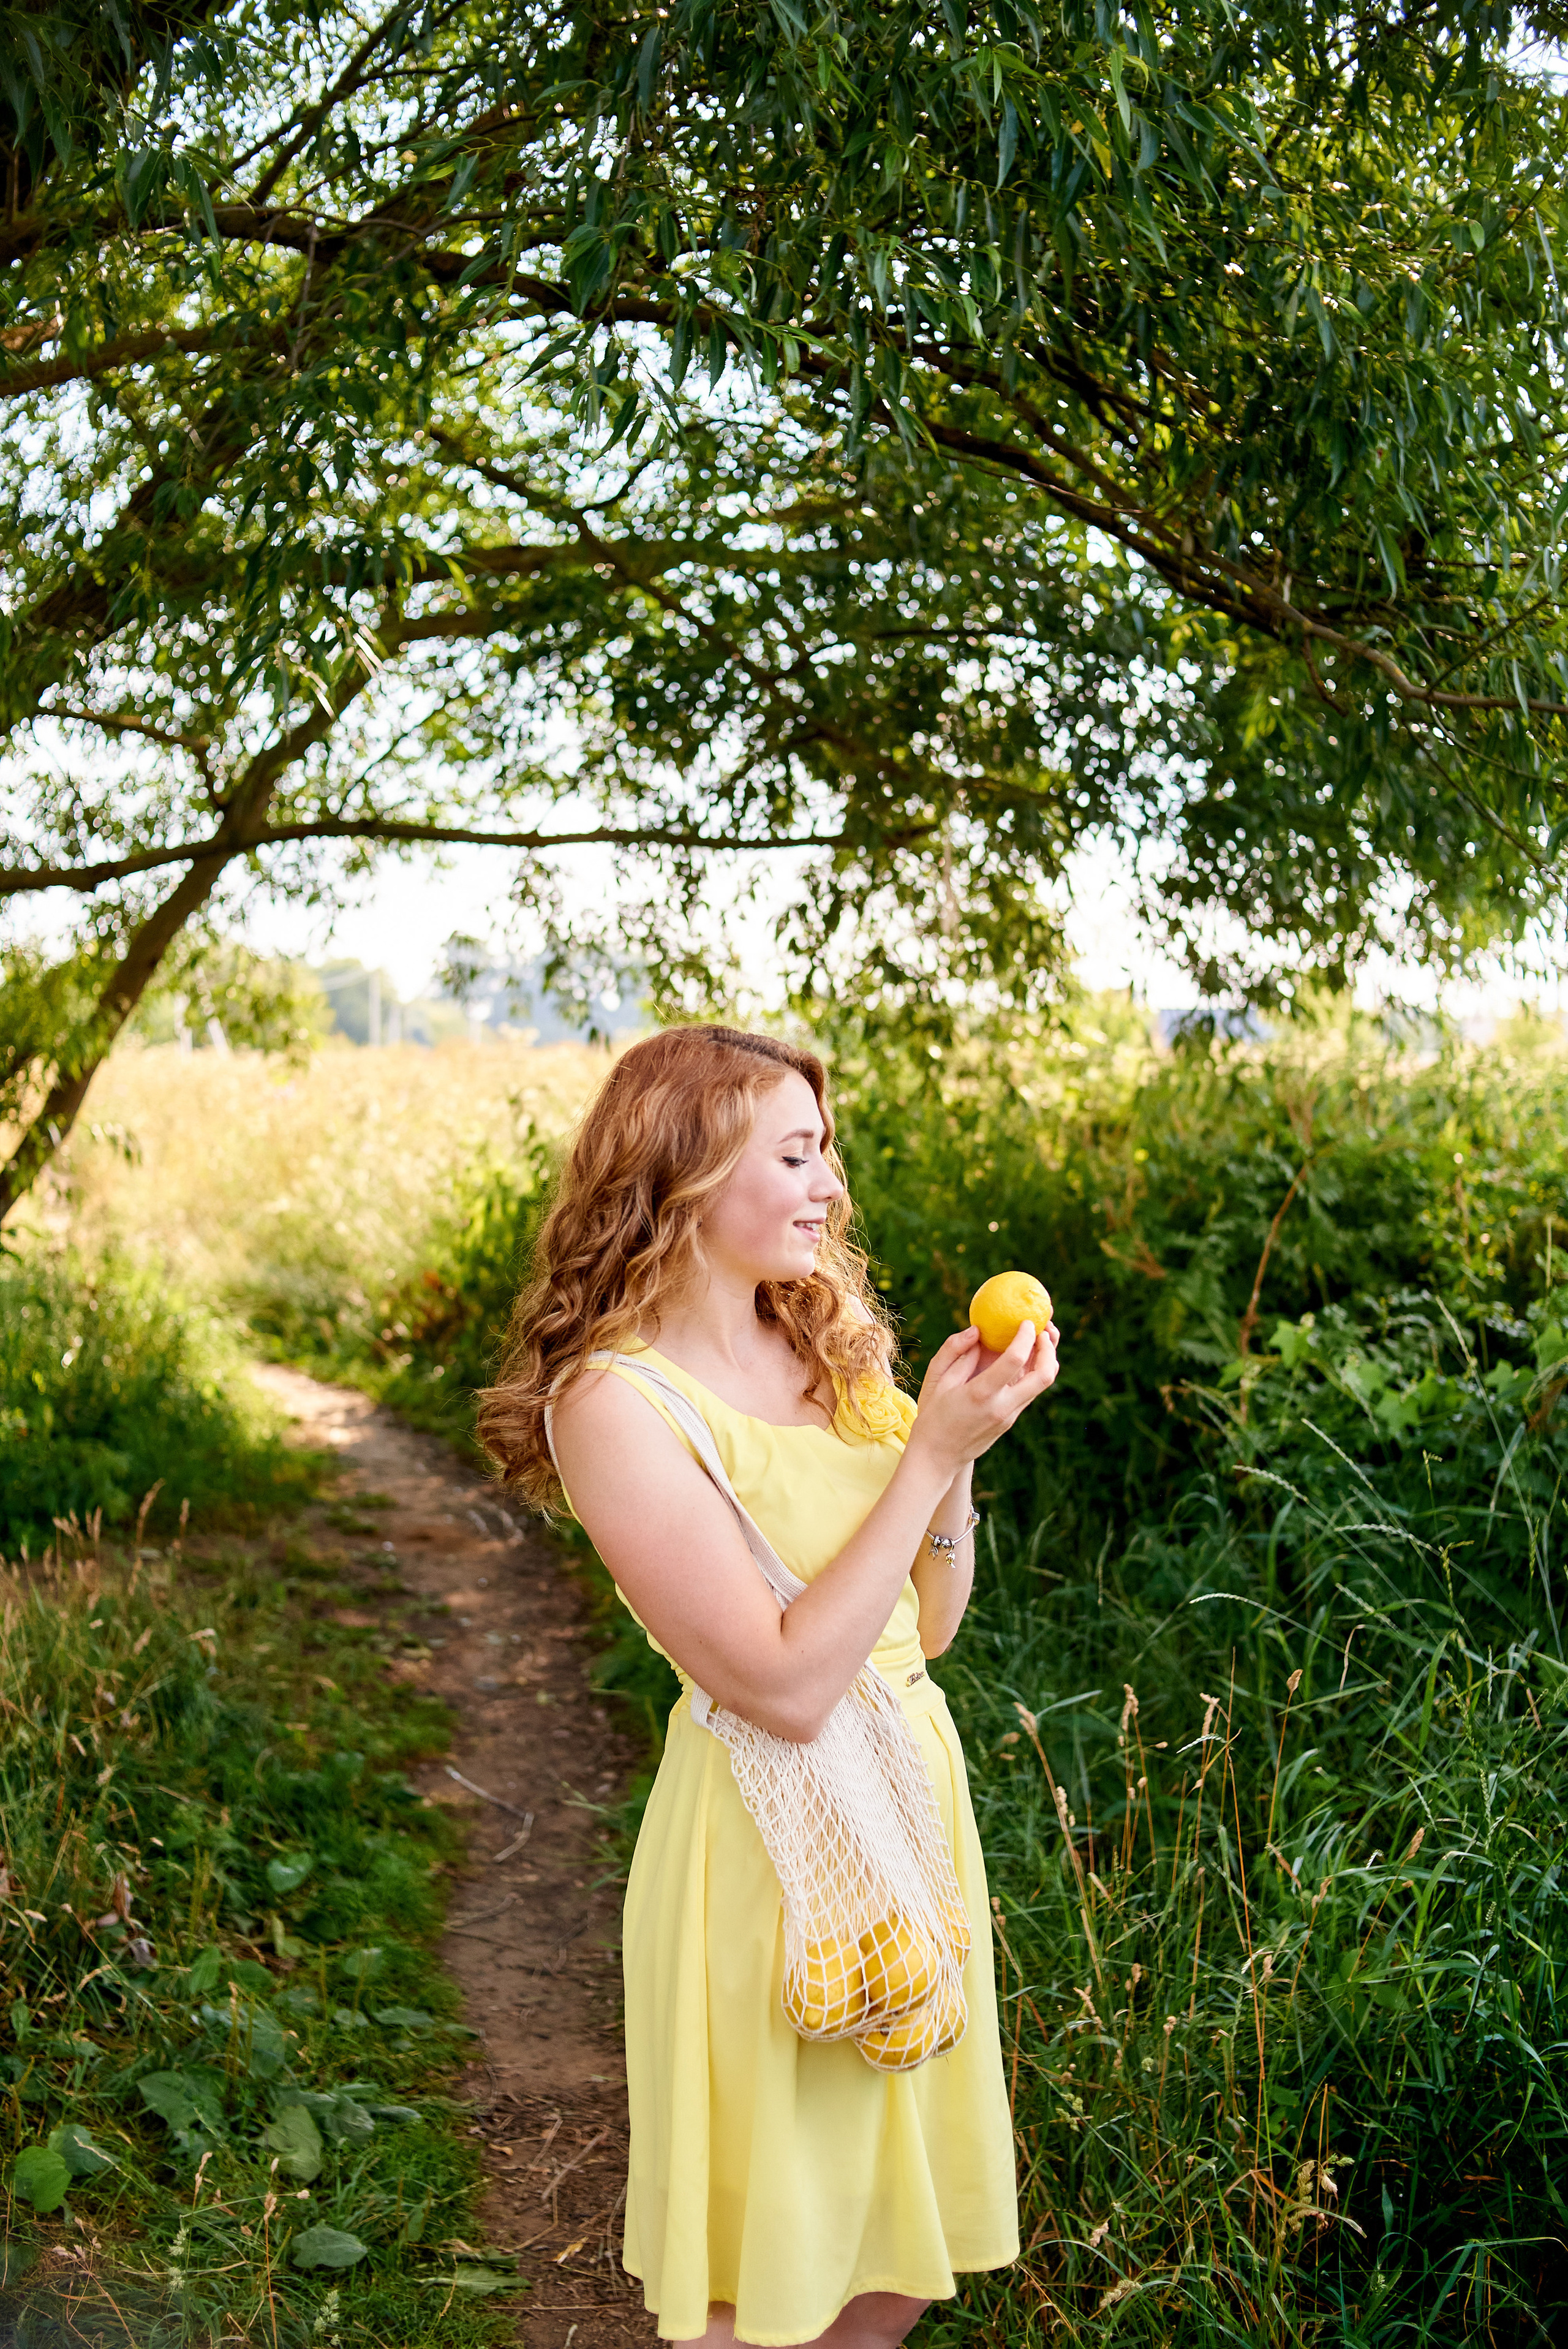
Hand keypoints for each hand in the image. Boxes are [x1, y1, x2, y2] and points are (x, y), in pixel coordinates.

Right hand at [906, 1317, 1059, 1479]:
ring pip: (1043, 1384)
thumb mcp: (936, 1380)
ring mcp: (1010, 1416)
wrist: (938, 1458)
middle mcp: (1002, 1407)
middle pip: (1044, 1375)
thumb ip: (954, 1351)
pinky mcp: (1011, 1420)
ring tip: (1040, 1337)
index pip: (1014, 1360)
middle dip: (1050, 1348)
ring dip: (1047, 1359)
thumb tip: (977, 1330)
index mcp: (981, 1394)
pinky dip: (1035, 1370)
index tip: (1025, 1320)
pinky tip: (1026, 1356)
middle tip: (1044, 1328)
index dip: (1025, 1336)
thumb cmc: (932, 1416)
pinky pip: (1031, 1391)